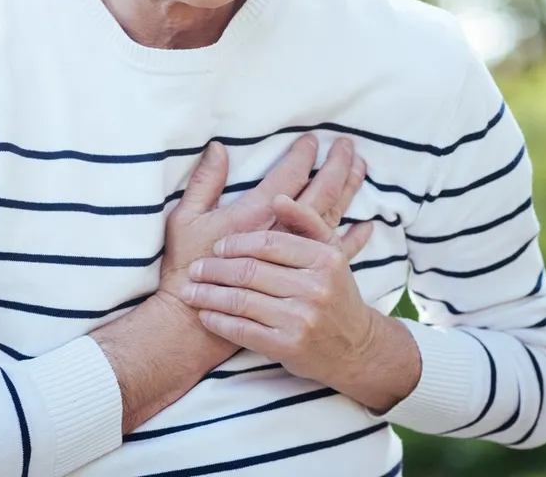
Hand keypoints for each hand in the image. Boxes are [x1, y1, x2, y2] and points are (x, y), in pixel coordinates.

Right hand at [157, 134, 364, 311]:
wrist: (194, 323)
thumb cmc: (184, 269)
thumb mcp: (185, 221)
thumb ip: (204, 184)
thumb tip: (217, 148)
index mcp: (255, 215)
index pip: (287, 178)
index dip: (300, 157)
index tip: (311, 140)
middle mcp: (282, 233)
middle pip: (319, 193)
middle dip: (333, 167)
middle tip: (346, 145)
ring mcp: (296, 258)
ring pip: (331, 215)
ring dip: (348, 190)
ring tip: (360, 166)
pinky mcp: (301, 278)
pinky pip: (336, 254)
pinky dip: (353, 237)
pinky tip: (365, 225)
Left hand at [181, 194, 376, 385]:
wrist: (355, 348)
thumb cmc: (333, 291)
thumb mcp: (330, 252)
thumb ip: (305, 221)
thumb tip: (277, 198)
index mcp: (324, 258)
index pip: (267, 242)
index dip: (236, 243)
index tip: (217, 246)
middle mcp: (316, 288)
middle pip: (249, 271)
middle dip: (214, 269)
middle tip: (195, 268)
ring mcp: (302, 319)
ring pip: (241, 300)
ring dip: (208, 295)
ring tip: (189, 291)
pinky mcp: (289, 347)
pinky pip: (242, 330)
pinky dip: (218, 321)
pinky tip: (205, 315)